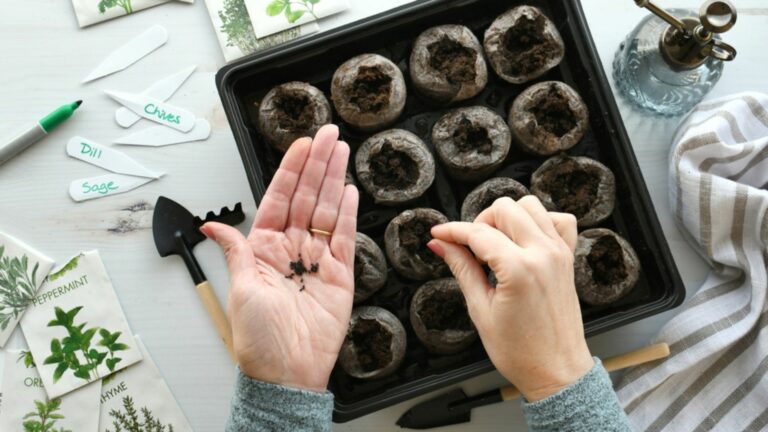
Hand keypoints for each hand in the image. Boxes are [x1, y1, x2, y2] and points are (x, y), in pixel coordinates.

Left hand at [201, 125, 358, 392]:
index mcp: (263, 248)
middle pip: (305, 196)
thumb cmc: (259, 338)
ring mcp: (317, 259)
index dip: (290, 170)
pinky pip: (343, 236)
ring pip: (326, 209)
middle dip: (317, 164)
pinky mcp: (340, 273)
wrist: (287, 370)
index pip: (278, 197)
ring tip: (341, 150)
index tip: (301, 145)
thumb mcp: (240, 288)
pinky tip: (350, 189)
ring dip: (334, 179)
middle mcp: (290, 248)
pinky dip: (347, 212)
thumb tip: (210, 226)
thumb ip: (235, 250)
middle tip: (329, 134)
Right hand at [428, 196, 592, 401]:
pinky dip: (539, 220)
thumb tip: (440, 245)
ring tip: (494, 242)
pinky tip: (523, 239)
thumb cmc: (521, 352)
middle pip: (505, 209)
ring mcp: (559, 253)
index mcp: (519, 269)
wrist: (556, 371)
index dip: (452, 231)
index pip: (478, 233)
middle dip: (480, 222)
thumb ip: (461, 268)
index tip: (438, 234)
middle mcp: (543, 254)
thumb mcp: (481, 310)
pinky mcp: (568, 258)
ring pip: (531, 206)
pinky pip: (558, 220)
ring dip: (507, 217)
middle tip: (468, 246)